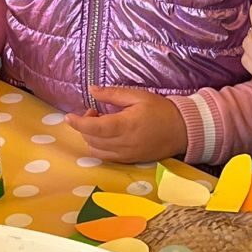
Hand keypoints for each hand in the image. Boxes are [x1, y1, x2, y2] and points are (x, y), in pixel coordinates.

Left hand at [66, 86, 187, 162]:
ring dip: (91, 137)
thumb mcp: (137, 95)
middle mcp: (124, 144)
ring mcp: (126, 155)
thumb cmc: (160, 110)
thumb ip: (112, 94)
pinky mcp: (129, 160)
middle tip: (94, 112)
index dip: (78, 123)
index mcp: (126, 125)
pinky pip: (106, 157)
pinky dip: (99, 146)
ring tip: (101, 124)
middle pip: (92, 140)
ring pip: (96, 150)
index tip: (69, 116)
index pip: (94, 128)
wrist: (182, 130)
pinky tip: (107, 135)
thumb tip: (91, 90)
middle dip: (85, 126)